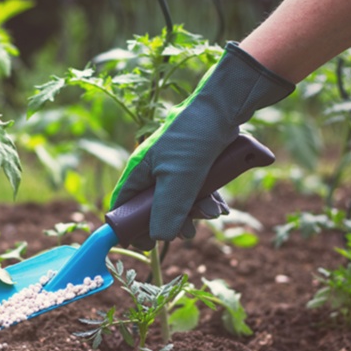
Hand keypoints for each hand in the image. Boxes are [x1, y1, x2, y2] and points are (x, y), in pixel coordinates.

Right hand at [110, 42, 293, 249]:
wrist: (226, 106)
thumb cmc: (194, 137)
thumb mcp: (179, 178)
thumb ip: (168, 210)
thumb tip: (159, 238)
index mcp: (139, 171)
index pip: (124, 205)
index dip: (131, 227)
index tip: (146, 244)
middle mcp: (154, 170)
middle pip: (155, 208)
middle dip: (174, 221)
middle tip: (189, 230)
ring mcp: (175, 168)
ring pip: (180, 201)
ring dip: (196, 212)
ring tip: (213, 213)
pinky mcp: (196, 165)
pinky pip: (197, 191)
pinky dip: (208, 201)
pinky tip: (221, 207)